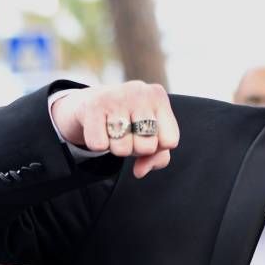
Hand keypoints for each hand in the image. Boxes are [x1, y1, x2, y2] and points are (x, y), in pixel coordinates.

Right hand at [51, 81, 179, 177]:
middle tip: (128, 133)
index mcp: (159, 98)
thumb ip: (158, 158)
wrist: (94, 102)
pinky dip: (98, 145)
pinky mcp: (93, 104)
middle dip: (135, 148)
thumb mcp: (152, 136)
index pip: (170, 141)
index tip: (148, 135)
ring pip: (122, 149)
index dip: (158, 146)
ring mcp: (117, 96)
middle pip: (147, 147)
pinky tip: (100, 129)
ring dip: (116, 148)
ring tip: (114, 131)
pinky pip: (99, 146)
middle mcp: (140, 92)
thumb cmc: (131, 122)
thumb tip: (139, 171)